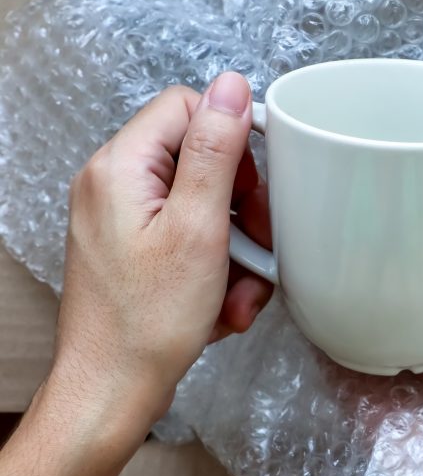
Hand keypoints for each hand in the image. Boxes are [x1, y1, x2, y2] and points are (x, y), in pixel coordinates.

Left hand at [51, 72, 272, 434]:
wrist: (112, 390)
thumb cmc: (147, 322)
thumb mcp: (197, 229)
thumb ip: (215, 151)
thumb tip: (230, 86)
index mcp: (121, 168)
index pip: (188, 109)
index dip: (232, 140)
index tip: (256, 186)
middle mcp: (115, 186)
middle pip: (201, 159)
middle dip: (241, 208)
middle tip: (255, 246)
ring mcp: (125, 221)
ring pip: (205, 206)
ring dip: (236, 249)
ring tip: (239, 290)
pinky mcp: (138, 251)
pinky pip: (193, 239)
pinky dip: (218, 269)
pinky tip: (223, 304)